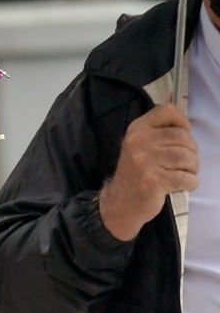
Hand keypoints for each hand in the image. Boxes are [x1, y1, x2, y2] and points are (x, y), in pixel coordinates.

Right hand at [99, 104, 198, 240]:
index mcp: (137, 129)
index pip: (166, 111)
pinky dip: (191, 183)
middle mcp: (138, 142)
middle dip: (191, 151)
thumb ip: (159, 132)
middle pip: (183, 137)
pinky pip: (187, 178)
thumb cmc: (137, 172)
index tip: (181, 137)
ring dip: (192, 168)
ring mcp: (144, 162)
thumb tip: (185, 124)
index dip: (182, 121)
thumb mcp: (140, 145)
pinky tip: (182, 185)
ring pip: (187, 158)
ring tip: (183, 173)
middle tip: (184, 162)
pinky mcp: (153, 181)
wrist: (121, 201)